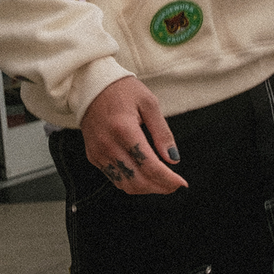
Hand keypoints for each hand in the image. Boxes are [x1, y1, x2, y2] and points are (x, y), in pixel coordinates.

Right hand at [81, 77, 186, 195]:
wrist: (91, 84)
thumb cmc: (122, 90)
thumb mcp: (149, 103)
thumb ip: (162, 132)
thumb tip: (173, 158)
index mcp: (124, 129)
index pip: (149, 165)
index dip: (168, 179)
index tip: (182, 183)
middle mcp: (108, 145)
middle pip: (138, 181)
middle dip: (160, 187)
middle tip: (174, 185)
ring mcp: (98, 152)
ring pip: (125, 185)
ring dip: (146, 188)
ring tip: (161, 182)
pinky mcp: (93, 156)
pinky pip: (114, 178)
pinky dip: (131, 182)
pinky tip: (144, 176)